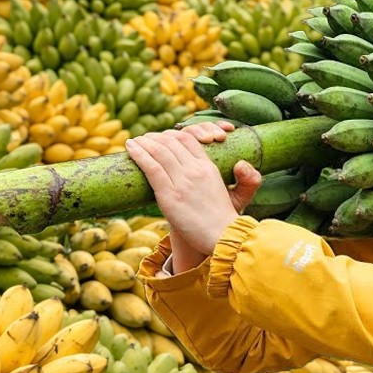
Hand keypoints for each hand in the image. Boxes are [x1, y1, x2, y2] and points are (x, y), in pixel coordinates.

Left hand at [125, 122, 262, 270]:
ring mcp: (182, 181)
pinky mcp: (169, 194)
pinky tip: (130, 148)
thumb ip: (242, 178)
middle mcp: (195, 170)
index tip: (162, 138)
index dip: (173, 134)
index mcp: (209, 168)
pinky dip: (139, 154)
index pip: (189, 139)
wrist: (222, 237)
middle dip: (155, 137)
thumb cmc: (225, 220)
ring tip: (133, 141)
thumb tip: (242, 163)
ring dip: (143, 142)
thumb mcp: (236, 194)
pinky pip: (151, 167)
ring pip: (159, 151)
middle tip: (144, 138)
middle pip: (172, 142)